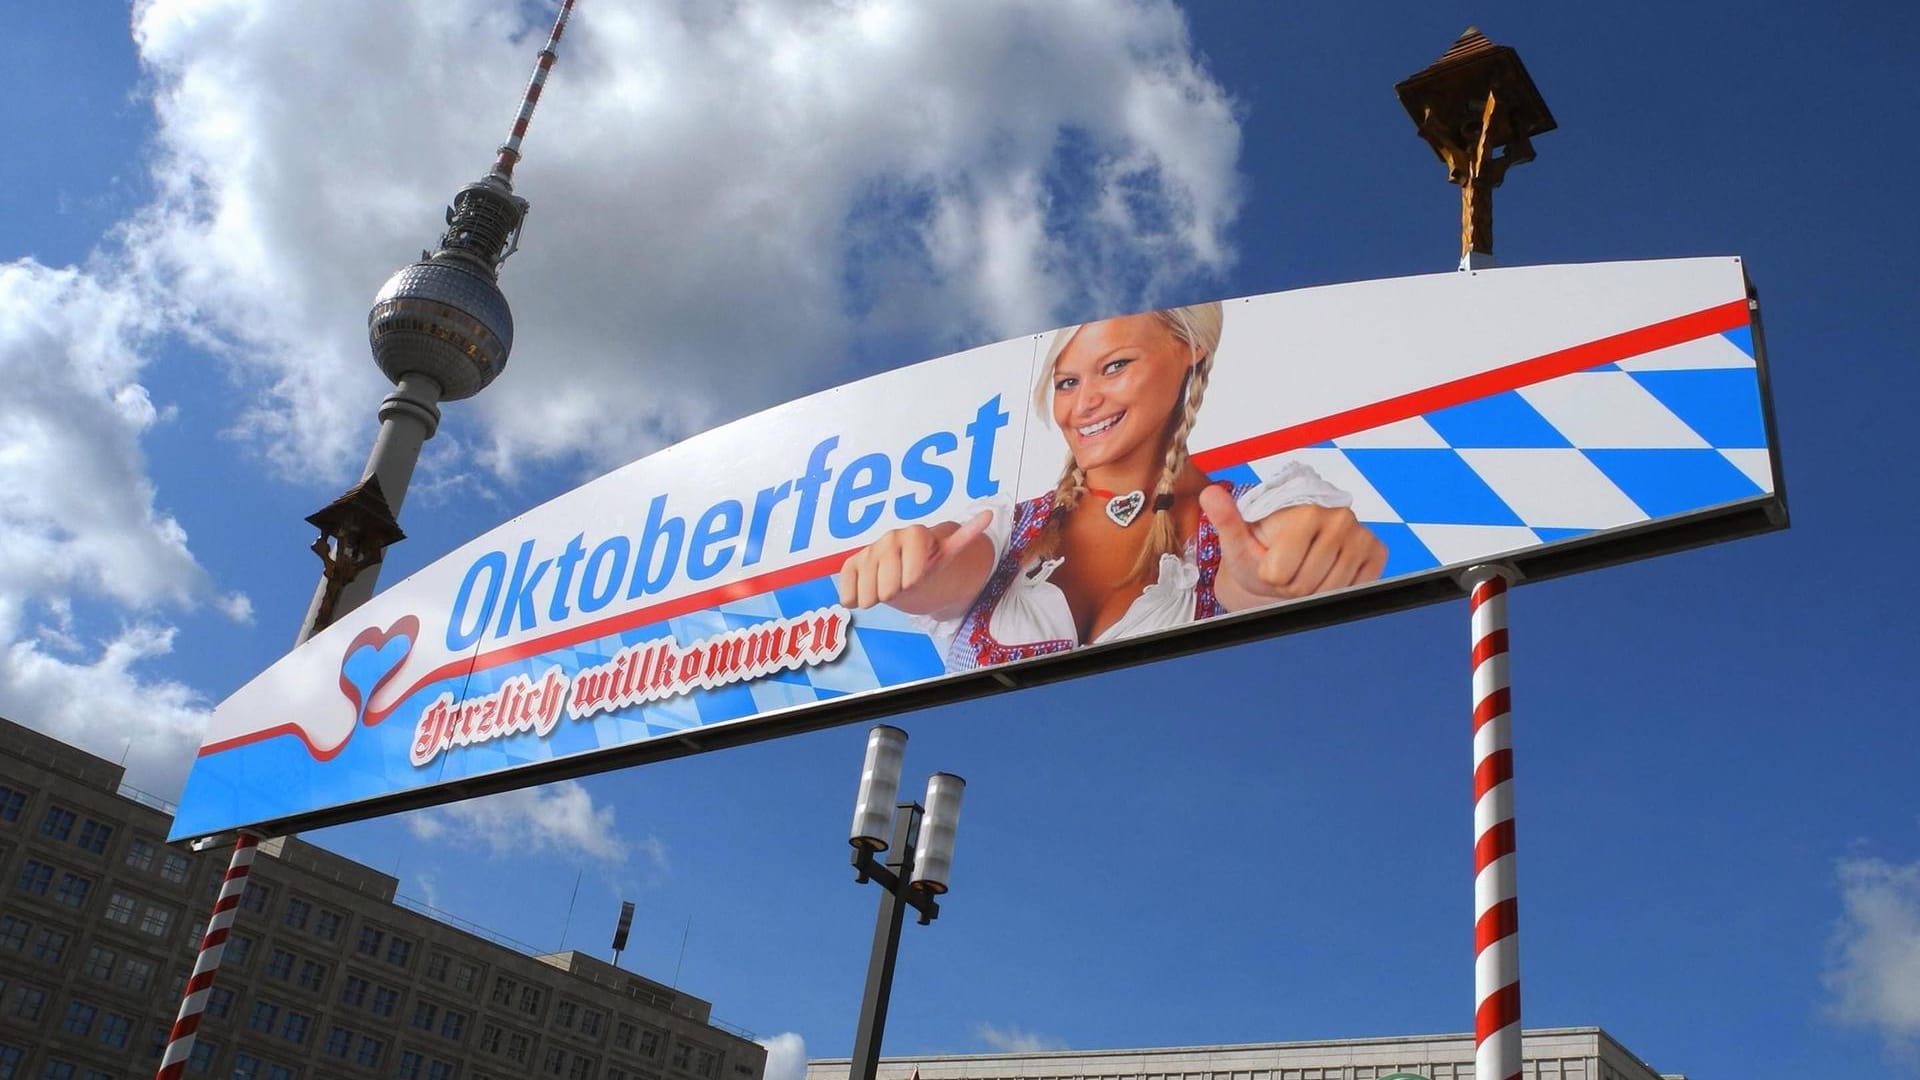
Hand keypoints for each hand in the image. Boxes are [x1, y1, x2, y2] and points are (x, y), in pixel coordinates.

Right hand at [835, 510, 994, 612]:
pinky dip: (850, 594)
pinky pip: (846, 580)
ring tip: (881, 596)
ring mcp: (870, 551)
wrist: (909, 576)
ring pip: (865, 578)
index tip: (914, 582)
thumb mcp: (948, 555)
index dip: (911, 569)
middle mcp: (890, 538)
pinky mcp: (852, 564)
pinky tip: (857, 600)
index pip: (911, 551)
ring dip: (871, 594)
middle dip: (891, 586)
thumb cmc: (930, 566)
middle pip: (886, 569)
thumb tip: (990, 513)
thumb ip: (964, 536)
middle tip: (898, 591)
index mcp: (915, 533)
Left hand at [1199, 485, 1386, 607]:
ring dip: (1313, 593)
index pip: (1279, 573)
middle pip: (1304, 586)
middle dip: (1290, 588)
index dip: (1269, 577)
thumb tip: (1209, 494)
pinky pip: (1356, 590)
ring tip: (1305, 573)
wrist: (1289, 557)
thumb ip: (1226, 520)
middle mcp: (1339, 515)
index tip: (1269, 563)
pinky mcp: (1377, 551)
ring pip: (1330, 593)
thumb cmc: (1260, 552)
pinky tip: (1329, 573)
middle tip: (1287, 571)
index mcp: (1303, 510)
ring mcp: (1362, 533)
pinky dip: (1338, 592)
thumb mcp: (1237, 541)